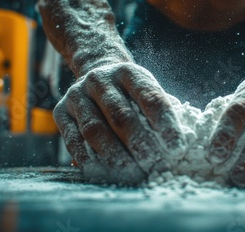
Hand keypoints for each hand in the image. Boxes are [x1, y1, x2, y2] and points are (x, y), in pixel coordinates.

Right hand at [53, 62, 186, 183]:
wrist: (96, 73)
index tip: (178, 148)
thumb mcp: (147, 90)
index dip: (165, 124)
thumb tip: (183, 142)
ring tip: (130, 173)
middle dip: (139, 143)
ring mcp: (77, 95)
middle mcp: (100, 80)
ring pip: (95, 129)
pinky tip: (103, 172)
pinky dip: (87, 158)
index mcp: (128, 72)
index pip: (150, 98)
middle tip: (153, 165)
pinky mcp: (60, 112)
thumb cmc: (131, 92)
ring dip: (113, 155)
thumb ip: (162, 111)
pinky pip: (73, 139)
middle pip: (120, 115)